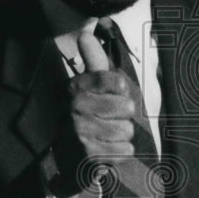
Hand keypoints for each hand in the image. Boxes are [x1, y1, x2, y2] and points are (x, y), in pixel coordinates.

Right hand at [52, 32, 134, 194]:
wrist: (71, 163)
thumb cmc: (86, 119)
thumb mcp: (88, 88)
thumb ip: (93, 62)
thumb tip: (84, 34)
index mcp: (74, 87)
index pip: (115, 80)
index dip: (122, 91)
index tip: (112, 97)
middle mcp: (73, 107)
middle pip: (126, 106)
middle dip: (123, 117)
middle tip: (107, 121)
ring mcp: (79, 132)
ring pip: (127, 129)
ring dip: (121, 136)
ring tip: (105, 137)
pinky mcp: (88, 155)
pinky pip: (125, 149)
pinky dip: (120, 152)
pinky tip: (105, 151)